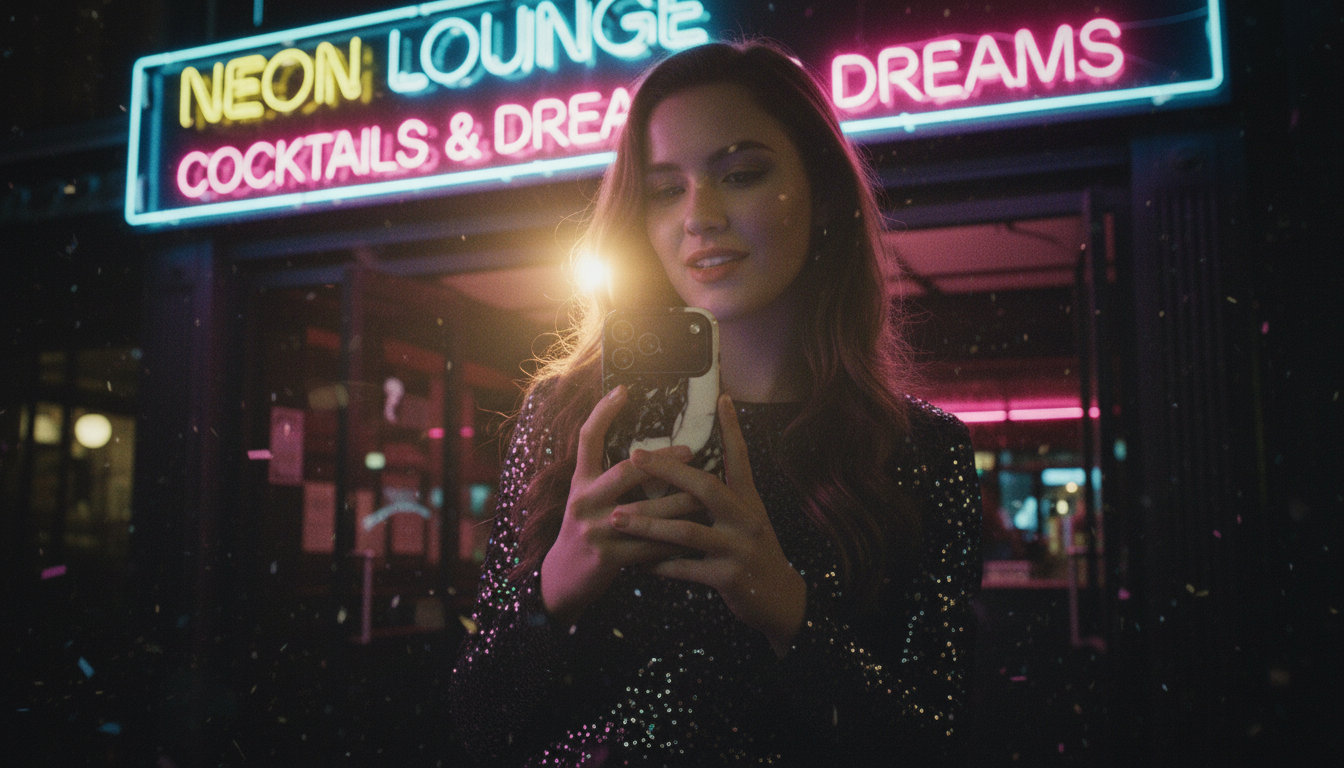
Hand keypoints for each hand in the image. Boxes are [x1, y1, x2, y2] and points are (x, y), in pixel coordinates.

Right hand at [540, 385, 705, 626]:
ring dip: (680, 502)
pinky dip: (674, 540)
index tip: (623, 389)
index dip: (603, 412)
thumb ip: (606, 478)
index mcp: (580, 482)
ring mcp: (595, 529)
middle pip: (626, 471)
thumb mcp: (586, 500)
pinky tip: (696, 535)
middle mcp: (584, 500)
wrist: (562, 581)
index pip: (587, 439)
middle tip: (690, 450)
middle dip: (662, 461)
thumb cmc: (585, 533)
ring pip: (647, 510)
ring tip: (707, 494)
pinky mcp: (609, 557)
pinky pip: (650, 545)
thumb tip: (645, 454)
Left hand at [612, 395, 806, 657]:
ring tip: (618, 518)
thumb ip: (724, 498)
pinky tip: (636, 564)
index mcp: (749, 501)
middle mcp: (746, 519)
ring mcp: (739, 548)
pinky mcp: (729, 577)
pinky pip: (686, 569)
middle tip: (634, 457)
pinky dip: (659, 565)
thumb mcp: (748, 520)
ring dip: (649, 525)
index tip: (723, 398)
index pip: (741, 457)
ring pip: (687, 532)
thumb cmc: (754, 554)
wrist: (780, 601)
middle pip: (705, 487)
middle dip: (667, 471)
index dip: (733, 429)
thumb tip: (691, 472)